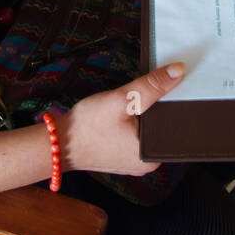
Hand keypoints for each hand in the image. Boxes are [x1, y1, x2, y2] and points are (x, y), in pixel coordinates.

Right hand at [57, 63, 185, 176]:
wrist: (57, 143)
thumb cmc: (86, 126)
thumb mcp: (121, 100)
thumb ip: (150, 86)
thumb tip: (178, 71)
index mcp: (152, 156)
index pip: (175, 124)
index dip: (175, 101)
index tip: (171, 85)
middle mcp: (147, 163)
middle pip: (162, 126)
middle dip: (156, 106)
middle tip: (141, 94)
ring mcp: (135, 161)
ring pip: (148, 129)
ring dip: (143, 113)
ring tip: (130, 102)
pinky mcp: (123, 156)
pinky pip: (136, 135)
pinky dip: (133, 122)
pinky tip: (123, 112)